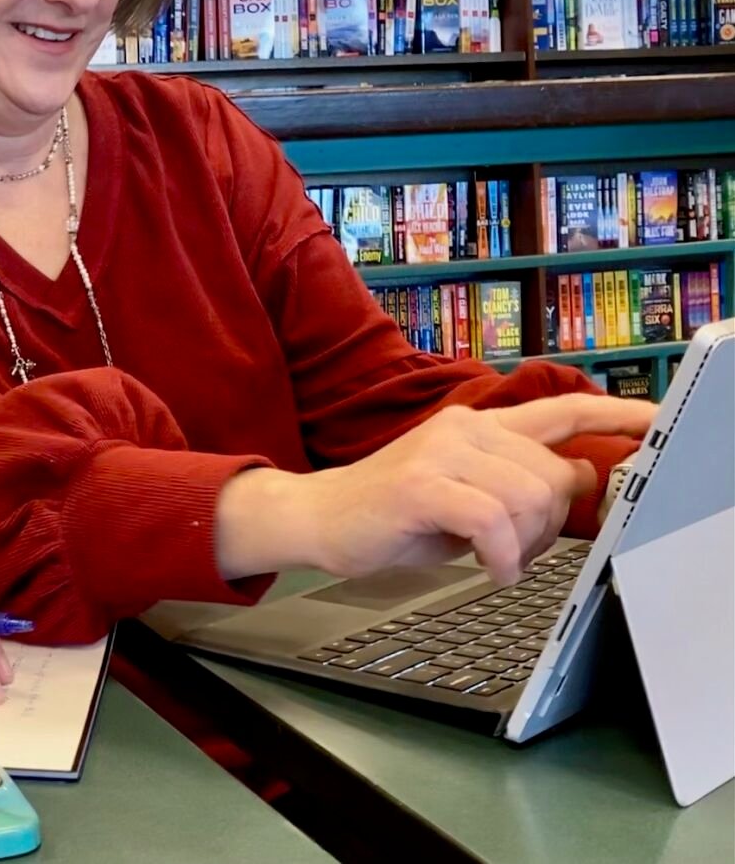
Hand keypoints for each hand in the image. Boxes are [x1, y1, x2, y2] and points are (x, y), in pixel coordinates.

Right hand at [218, 394, 655, 584]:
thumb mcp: (468, 494)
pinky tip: (485, 568)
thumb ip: (520, 481)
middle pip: (555, 477)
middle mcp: (465, 426)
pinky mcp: (421, 484)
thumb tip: (579, 479)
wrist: (321, 518)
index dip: (615, 415)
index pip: (562, 411)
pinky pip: (493, 523)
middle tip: (515, 550)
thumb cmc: (395, 514)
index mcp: (480, 426)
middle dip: (550, 527)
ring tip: (494, 558)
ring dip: (524, 546)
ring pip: (530, 499)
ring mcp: (441, 451)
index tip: (657, 422)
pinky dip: (501, 557)